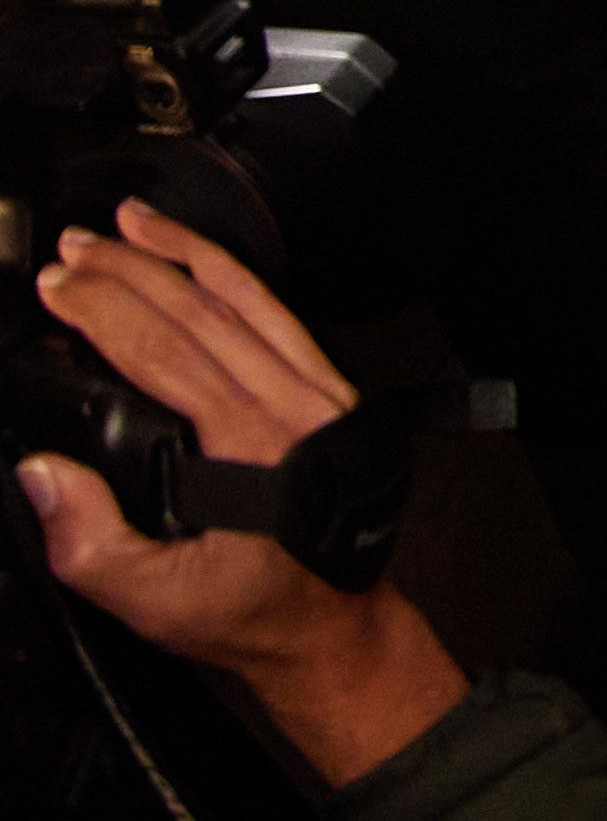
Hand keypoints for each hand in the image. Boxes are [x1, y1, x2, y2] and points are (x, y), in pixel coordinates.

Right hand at [20, 201, 468, 786]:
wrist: (327, 622)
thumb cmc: (246, 609)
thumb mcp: (151, 600)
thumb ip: (89, 541)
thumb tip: (43, 472)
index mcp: (249, 444)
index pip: (163, 350)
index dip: (102, 310)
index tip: (54, 285)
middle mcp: (290, 404)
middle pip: (198, 313)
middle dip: (128, 270)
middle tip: (72, 248)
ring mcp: (315, 391)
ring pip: (244, 298)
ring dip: (182, 253)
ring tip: (130, 221)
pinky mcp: (325, 389)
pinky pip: (276, 313)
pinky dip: (233, 274)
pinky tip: (196, 256)